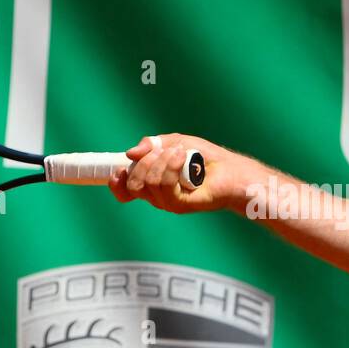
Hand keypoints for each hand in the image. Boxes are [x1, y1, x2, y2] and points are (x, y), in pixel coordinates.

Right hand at [108, 133, 252, 213]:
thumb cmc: (206, 158)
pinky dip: (172, 166)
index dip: (117, 182)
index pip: (125, 191)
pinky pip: (165, 185)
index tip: (120, 169)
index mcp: (152, 184)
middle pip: (133, 184)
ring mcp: (168, 202)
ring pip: (148, 183)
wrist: (232, 171)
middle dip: (145, 163)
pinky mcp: (180, 205)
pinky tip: (184, 157)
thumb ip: (153, 145)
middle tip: (165, 151)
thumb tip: (131, 153)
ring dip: (162, 161)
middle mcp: (157, 196)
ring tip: (181, 153)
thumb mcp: (175, 143)